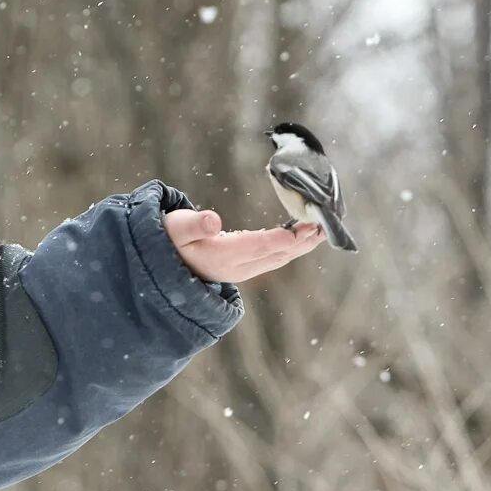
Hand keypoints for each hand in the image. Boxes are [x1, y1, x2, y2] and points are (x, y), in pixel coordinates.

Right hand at [161, 208, 324, 283]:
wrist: (166, 264)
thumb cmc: (170, 240)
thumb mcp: (175, 229)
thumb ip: (193, 224)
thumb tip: (212, 221)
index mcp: (221, 257)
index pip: (257, 247)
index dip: (280, 238)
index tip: (302, 229)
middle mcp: (237, 267)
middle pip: (276, 254)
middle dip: (302, 241)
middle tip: (324, 225)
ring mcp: (243, 269)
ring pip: (279, 257)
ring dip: (302, 244)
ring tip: (322, 229)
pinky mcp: (246, 266)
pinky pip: (275, 256)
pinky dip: (292, 245)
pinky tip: (304, 233)